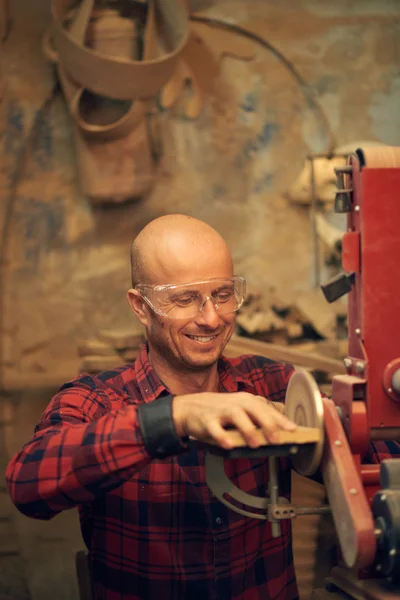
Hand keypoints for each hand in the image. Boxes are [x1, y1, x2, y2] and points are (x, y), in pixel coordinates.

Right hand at [172, 392, 295, 449]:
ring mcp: (220, 411)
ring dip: (247, 429)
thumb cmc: (221, 411)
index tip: (293, 429)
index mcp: (245, 400)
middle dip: (266, 423)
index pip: (265, 408)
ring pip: (235, 416)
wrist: (190, 407)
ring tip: (256, 444)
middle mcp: (234, 403)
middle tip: (277, 439)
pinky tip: (229, 445)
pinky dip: (222, 437)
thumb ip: (257, 418)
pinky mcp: (206, 420)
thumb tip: (280, 431)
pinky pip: (214, 429)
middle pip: (253, 409)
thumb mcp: (240, 409)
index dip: (279, 418)